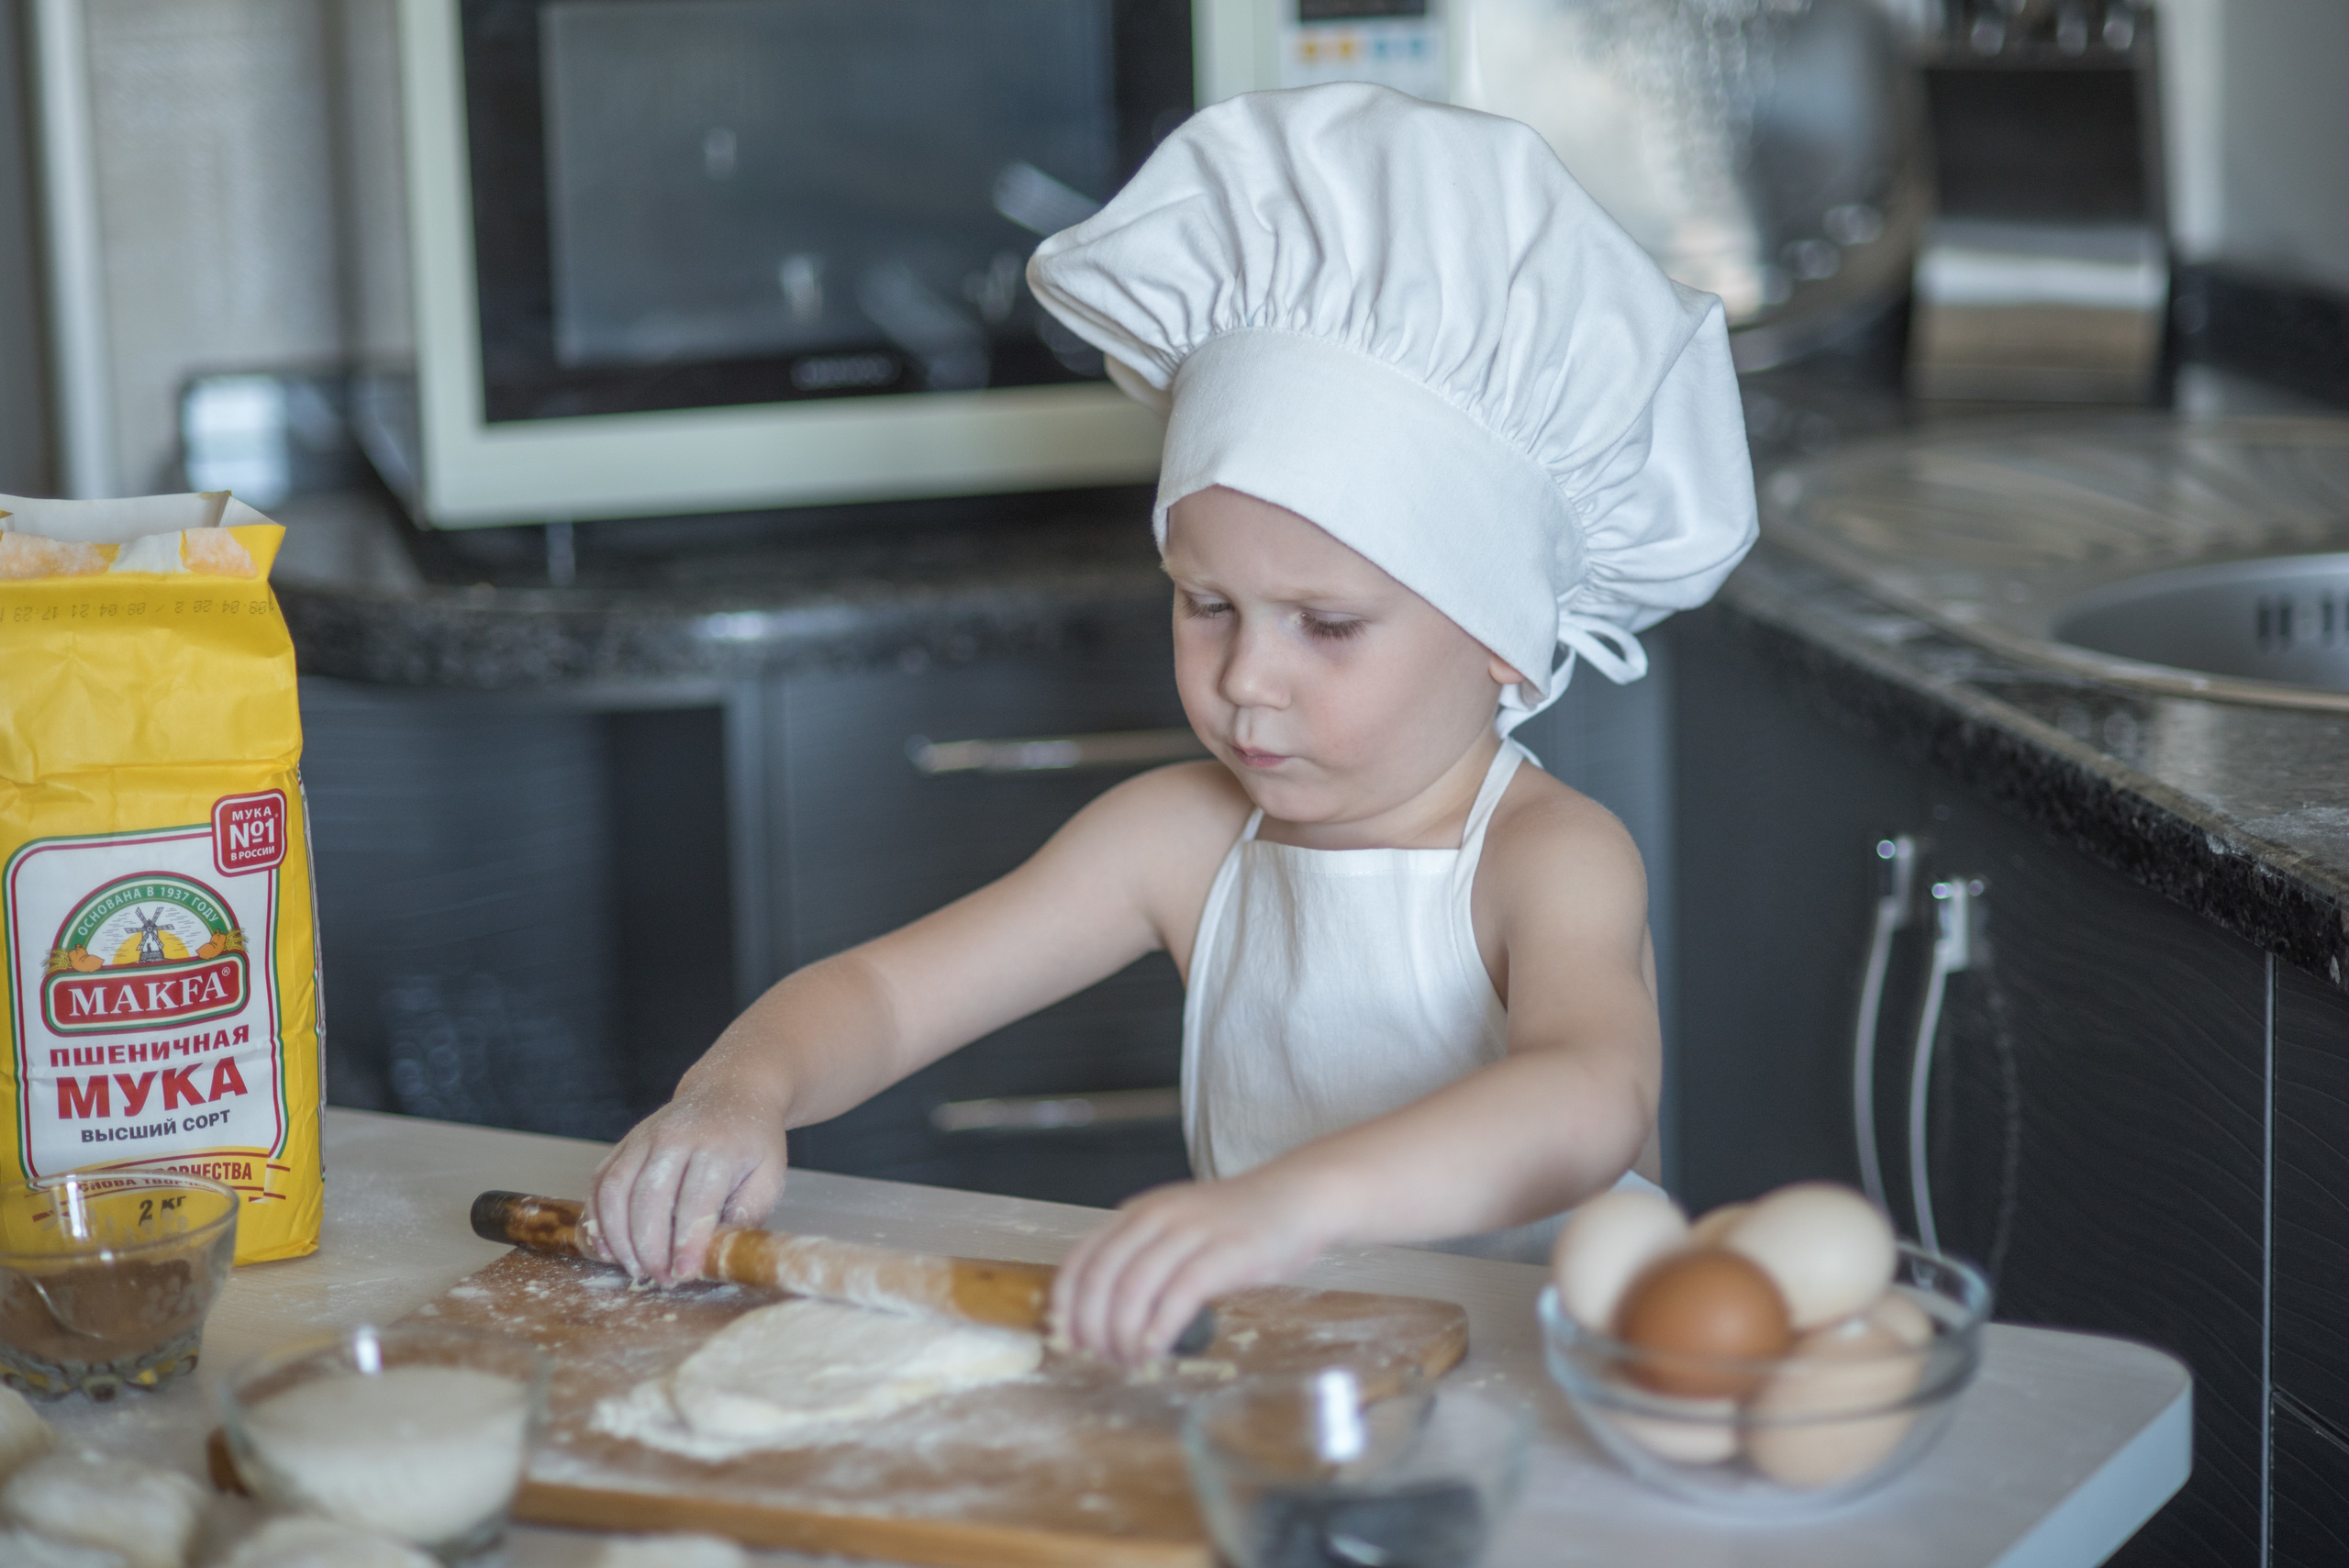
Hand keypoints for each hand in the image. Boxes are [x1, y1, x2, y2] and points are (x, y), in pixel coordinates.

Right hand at [585, 1081, 788, 1285]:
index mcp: (717, 1145)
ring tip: (636, 1269)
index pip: (696, 1200)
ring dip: (619, 1238)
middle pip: (649, 1198)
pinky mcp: (624, 1144)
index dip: (687, 1243)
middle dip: (650, 1248)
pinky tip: (609, 1248)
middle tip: (661, 1279)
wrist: (730, 1091)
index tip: (684, 1275)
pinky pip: (601, 1183)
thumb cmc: (752, 1140)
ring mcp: (643, 1138)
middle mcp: (675, 1137)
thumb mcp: (769, 1175)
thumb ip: (747, 1214)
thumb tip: (719, 1255)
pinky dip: (598, 1219)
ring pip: (616, 1191)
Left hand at [1051, 1172, 1339, 1365]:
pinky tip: (1155, 1348)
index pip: (1083, 1258)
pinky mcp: (1226, 1252)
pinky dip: (1160, 1326)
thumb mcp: (1177, 1229)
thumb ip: (1144, 1259)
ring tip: (1129, 1360)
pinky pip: (1180, 1293)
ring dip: (1123, 1335)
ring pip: (1135, 1288)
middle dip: (1093, 1327)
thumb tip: (1105, 1316)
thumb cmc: (1237, 1224)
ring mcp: (1192, 1232)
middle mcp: (1158, 1217)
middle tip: (1102, 1358)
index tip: (1066, 1338)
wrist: (1296, 1199)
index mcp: (1139, 1212)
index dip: (1066, 1303)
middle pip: (1103, 1278)